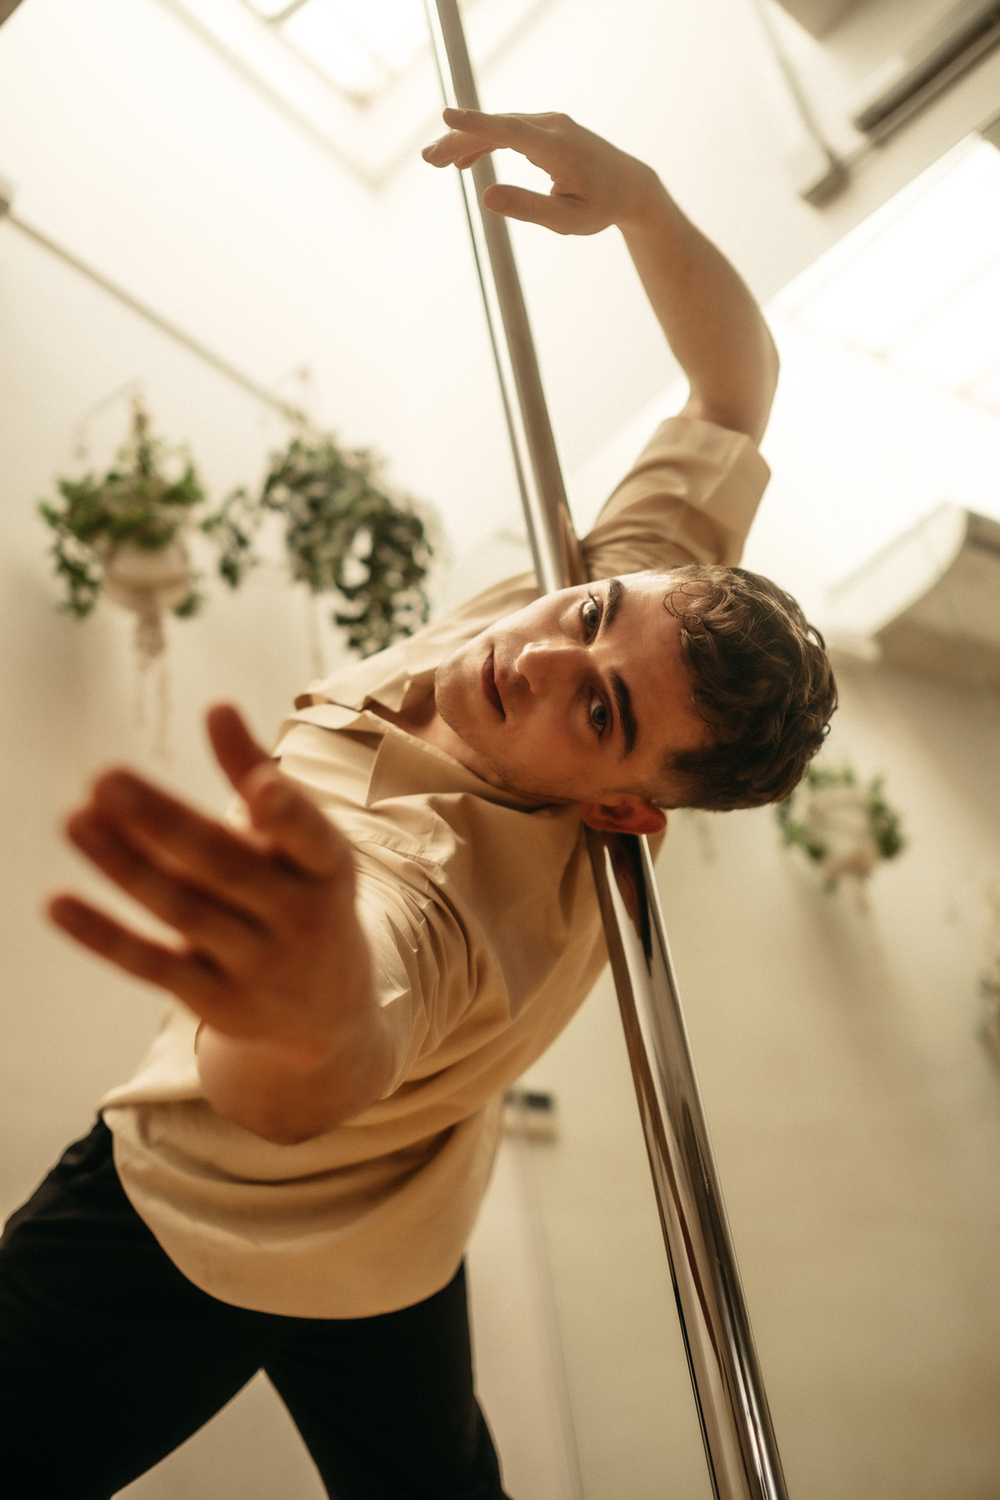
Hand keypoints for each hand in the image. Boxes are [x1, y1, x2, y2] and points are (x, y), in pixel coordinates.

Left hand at [50, 706, 377, 1074]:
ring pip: (182, 910)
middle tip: (105, 777)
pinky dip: (105, 935)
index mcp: (327, 869)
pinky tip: (59, 902)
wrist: (330, 1015)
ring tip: (74, 818)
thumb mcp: (303, 843)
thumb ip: (257, 773)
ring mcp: (258, 964)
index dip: (288, 815)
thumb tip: (217, 707)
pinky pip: (152, 965)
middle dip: (163, 821)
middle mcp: (299, 918)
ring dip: (124, 865)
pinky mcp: (216, 1001)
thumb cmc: (305, 896)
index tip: (261, 787)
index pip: (312, 840)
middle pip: (225, 866)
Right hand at [422, 107, 660, 235]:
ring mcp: (550, 123)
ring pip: (500, 128)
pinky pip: (509, 131)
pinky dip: (486, 143)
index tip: (447, 116)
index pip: (510, 131)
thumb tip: (486, 197)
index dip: (476, 125)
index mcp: (558, 148)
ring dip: (467, 142)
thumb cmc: (600, 206)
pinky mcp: (547, 128)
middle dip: (459, 140)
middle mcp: (553, 127)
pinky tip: (465, 162)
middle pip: (497, 128)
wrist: (629, 186)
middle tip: (428, 160)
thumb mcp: (566, 220)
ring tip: (437, 162)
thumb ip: (527, 208)